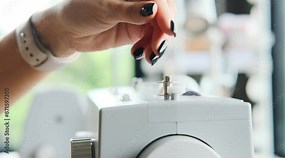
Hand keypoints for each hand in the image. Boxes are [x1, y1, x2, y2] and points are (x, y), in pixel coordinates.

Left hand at [33, 0, 175, 64]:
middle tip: (157, 46)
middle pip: (163, 14)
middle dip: (163, 31)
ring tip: (150, 55)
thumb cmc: (79, 11)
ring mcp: (137, 17)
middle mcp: (137, 2)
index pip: (157, 0)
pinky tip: (142, 54)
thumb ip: (129, 11)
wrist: (68, 31)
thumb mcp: (104, 9)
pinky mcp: (134, 31)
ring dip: (157, 43)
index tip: (167, 28)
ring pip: (158, 29)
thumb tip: (153, 10)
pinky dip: (150, 49)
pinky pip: (150, 40)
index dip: (165, 14)